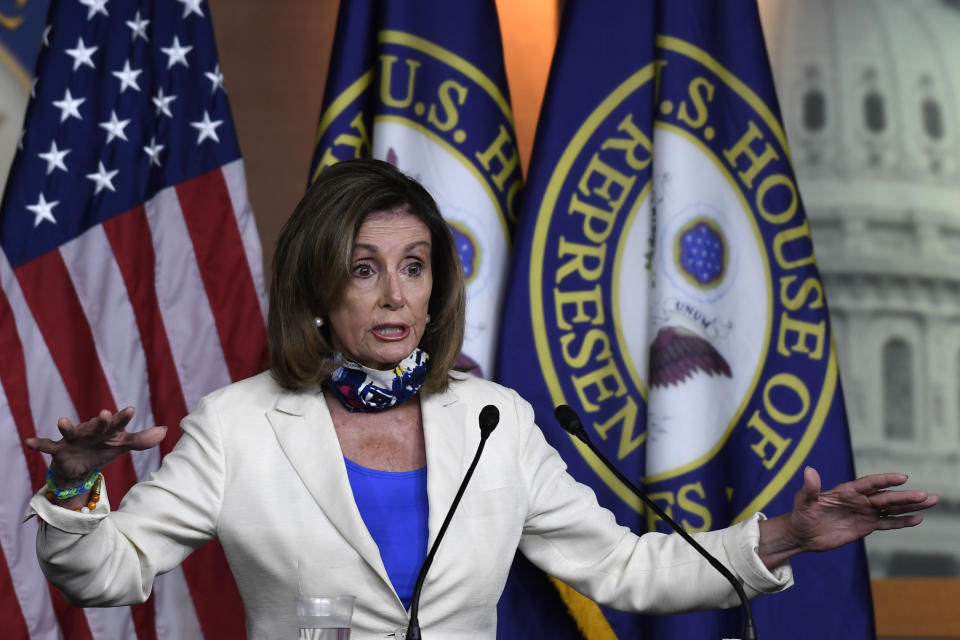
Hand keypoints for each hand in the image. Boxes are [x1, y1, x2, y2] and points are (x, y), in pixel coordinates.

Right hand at [25, 407, 166, 486]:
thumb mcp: (121, 446)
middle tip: (105, 413)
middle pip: (96, 426)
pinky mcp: (59, 449)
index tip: (131, 409)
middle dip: (100, 421)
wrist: (79, 465)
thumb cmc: (102, 449)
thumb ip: (142, 440)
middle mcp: (91, 431)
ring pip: (71, 432)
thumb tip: (165, 430)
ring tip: (61, 420)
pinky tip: (28, 441)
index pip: (118, 424)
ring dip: (67, 426)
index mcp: (107, 431)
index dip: (123, 418)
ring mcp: (74, 439)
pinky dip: (38, 443)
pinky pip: (48, 446)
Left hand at [758, 466, 937, 567]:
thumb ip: (810, 487)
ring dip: (910, 506)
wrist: (803, 534)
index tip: (902, 478)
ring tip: (931, 501)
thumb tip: (809, 471)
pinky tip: (917, 519)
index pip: (869, 483)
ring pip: (892, 508)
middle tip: (926, 495)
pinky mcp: (866, 526)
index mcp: (846, 491)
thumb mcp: (803, 501)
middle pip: (886, 497)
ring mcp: (864, 512)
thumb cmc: (802, 514)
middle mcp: (859, 500)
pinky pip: (887, 523)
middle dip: (906, 496)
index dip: (885, 480)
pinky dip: (902, 522)